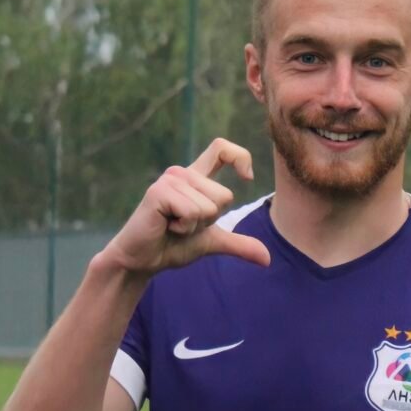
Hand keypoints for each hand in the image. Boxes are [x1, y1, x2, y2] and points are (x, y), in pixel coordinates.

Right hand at [103, 138, 270, 275]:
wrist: (142, 262)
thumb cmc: (172, 246)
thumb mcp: (212, 242)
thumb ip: (239, 245)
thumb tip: (267, 260)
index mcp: (196, 178)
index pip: (221, 149)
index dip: (240, 157)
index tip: (248, 177)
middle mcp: (182, 173)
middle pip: (225, 196)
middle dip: (209, 221)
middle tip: (183, 224)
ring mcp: (169, 180)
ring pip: (210, 207)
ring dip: (194, 226)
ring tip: (172, 225)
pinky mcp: (159, 192)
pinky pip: (192, 212)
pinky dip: (183, 227)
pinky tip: (165, 226)